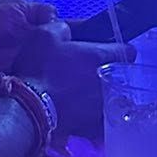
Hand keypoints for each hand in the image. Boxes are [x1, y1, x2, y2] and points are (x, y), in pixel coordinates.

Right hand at [12, 27, 131, 143]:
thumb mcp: (44, 36)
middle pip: (119, 77)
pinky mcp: (92, 128)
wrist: (29, 110)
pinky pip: (99, 123)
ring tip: (81, 96)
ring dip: (100, 96)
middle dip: (108, 74)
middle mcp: (108, 83)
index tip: (108, 50)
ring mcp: (102, 107)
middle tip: (88, 72)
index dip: (118, 49)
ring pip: (111, 100)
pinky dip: (92, 120)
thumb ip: (61, 28)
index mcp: (100, 57)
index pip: (128, 51)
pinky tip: (79, 116)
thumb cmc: (38, 69)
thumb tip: (67, 29)